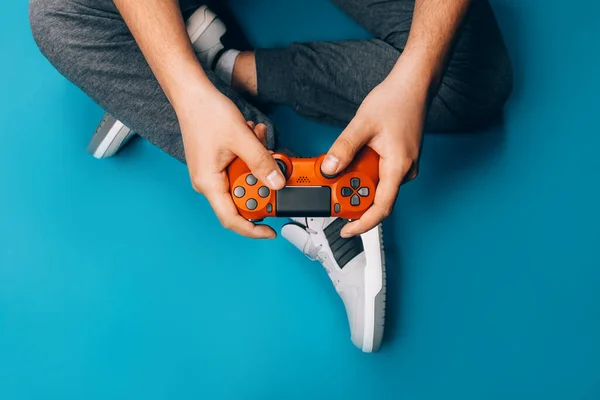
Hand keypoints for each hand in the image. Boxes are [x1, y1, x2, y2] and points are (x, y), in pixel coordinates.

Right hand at [176, 88, 285, 238]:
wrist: (192, 95)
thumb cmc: (206, 114)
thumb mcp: (242, 139)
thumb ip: (261, 163)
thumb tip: (277, 183)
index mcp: (209, 183)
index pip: (232, 218)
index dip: (253, 229)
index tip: (271, 231)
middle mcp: (209, 182)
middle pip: (242, 197)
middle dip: (260, 180)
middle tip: (270, 162)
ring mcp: (213, 173)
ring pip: (244, 179)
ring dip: (256, 161)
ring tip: (256, 138)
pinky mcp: (218, 164)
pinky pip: (240, 167)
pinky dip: (250, 154)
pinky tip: (251, 135)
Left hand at [321, 76, 427, 236]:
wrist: (413, 86)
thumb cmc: (396, 101)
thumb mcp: (363, 124)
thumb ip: (344, 148)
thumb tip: (328, 168)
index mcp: (398, 167)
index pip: (381, 207)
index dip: (362, 224)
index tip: (345, 230)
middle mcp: (403, 171)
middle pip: (375, 198)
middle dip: (351, 197)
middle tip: (330, 188)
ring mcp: (402, 167)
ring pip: (375, 186)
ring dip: (355, 182)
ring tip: (340, 167)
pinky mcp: (397, 161)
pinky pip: (378, 175)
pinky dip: (362, 173)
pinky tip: (353, 160)